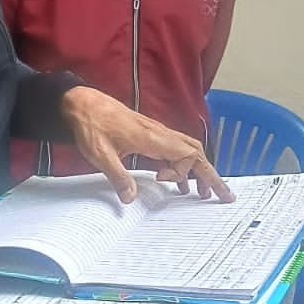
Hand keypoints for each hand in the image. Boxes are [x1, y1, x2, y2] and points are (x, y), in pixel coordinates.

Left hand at [59, 86, 234, 204]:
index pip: (187, 154)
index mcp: (152, 137)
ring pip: (187, 149)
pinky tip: (177, 180)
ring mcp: (156, 132)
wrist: (82, 103)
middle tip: (222, 196)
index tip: (162, 180)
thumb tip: (131, 199)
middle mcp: (159, 133)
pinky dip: (182, 164)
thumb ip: (118, 177)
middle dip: (210, 174)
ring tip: (202, 193)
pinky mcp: (149, 134)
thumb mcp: (100, 155)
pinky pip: (175, 149)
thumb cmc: (91, 126)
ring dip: (198, 170)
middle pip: (196, 151)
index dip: (182, 171)